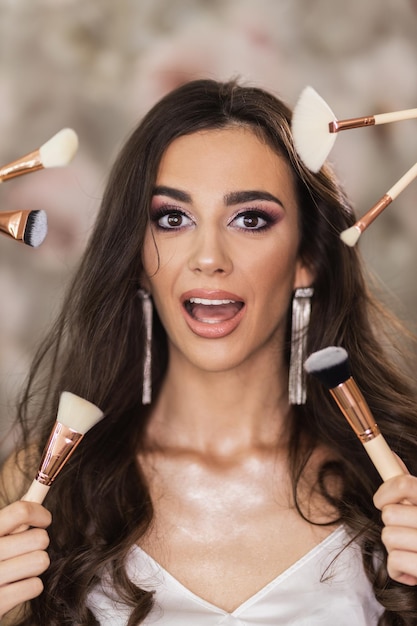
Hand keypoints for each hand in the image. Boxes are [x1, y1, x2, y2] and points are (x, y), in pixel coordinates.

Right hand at [0, 501, 50, 617]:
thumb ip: (9, 520)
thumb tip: (38, 491)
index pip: (21, 511)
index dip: (39, 513)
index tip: (44, 520)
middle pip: (39, 538)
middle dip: (38, 543)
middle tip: (26, 550)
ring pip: (41, 561)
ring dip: (35, 564)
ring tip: (21, 568)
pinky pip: (35, 585)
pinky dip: (30, 586)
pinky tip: (16, 586)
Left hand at [374, 474, 416, 585]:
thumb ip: (411, 487)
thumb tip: (390, 456)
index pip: (403, 484)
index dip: (385, 491)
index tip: (381, 501)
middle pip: (389, 514)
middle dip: (392, 524)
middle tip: (407, 532)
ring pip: (388, 537)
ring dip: (394, 547)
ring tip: (412, 551)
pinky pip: (394, 561)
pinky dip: (397, 569)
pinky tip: (412, 570)